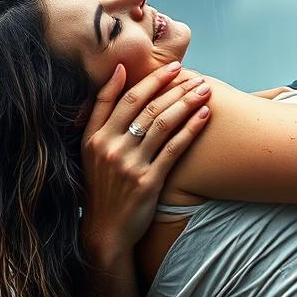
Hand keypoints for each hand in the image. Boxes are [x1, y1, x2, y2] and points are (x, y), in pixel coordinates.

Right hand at [80, 61, 212, 264]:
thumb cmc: (103, 185)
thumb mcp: (91, 149)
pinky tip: (205, 116)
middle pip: (146, 107)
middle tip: (196, 75)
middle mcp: (110, 148)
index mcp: (95, 137)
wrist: (105, 230)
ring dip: (186, 103)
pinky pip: (173, 149)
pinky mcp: (148, 182)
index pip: (123, 98)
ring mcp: (129, 165)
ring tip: (205, 90)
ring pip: (162, 124)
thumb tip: (118, 71)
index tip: (173, 66)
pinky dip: (190, 129)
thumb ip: (102, 114)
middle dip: (174, 87)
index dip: (150, 79)